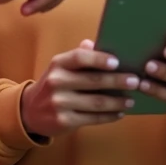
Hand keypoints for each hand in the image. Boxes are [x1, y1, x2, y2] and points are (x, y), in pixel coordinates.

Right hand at [20, 41, 137, 138]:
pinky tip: (119, 113)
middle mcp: (56, 82)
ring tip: (131, 100)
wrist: (30, 111)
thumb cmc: (54, 84)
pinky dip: (109, 116)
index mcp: (58, 64)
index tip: (118, 62)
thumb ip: (79, 56)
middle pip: (93, 81)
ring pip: (96, 102)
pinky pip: (92, 118)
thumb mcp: (61, 67)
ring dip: (117, 101)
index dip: (99, 59)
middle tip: (135, 81)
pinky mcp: (63, 121)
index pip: (80, 58)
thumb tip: (96, 43)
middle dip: (117, 81)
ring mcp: (59, 103)